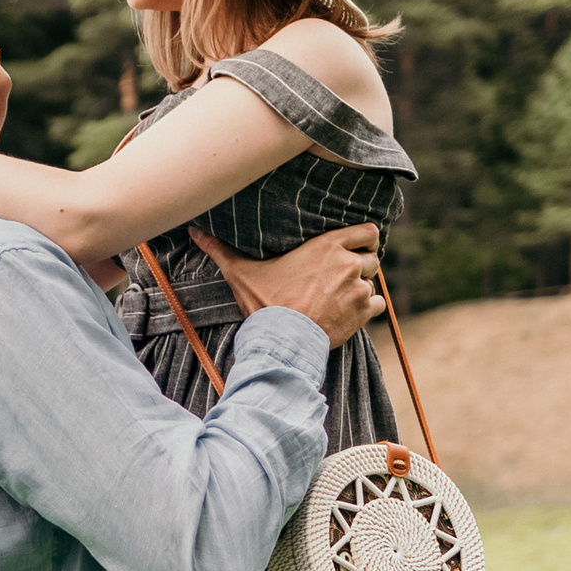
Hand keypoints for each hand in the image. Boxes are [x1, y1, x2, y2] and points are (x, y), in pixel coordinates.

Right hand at [202, 223, 381, 349]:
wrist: (281, 339)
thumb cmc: (264, 302)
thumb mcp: (242, 272)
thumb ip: (221, 249)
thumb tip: (194, 231)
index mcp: (328, 245)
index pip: (368, 231)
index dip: (365, 238)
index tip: (355, 246)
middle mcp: (349, 264)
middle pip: (373, 257)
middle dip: (362, 264)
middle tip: (345, 274)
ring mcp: (359, 289)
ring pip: (373, 282)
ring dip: (363, 288)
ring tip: (344, 295)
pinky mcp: (363, 313)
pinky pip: (377, 305)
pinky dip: (368, 308)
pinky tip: (350, 311)